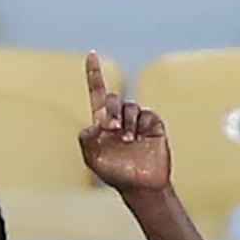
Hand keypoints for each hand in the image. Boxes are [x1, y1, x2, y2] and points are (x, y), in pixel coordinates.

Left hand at [79, 51, 169, 194]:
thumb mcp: (93, 158)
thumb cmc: (115, 173)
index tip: (91, 54)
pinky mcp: (153, 123)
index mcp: (102, 122)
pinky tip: (138, 139)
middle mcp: (119, 117)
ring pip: (129, 106)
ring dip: (126, 122)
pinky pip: (145, 113)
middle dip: (110, 110)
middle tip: (110, 128)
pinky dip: (138, 124)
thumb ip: (86, 139)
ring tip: (127, 140)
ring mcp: (137, 120)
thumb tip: (93, 122)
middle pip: (112, 98)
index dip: (94, 73)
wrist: (141, 185)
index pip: (97, 92)